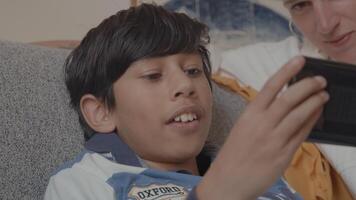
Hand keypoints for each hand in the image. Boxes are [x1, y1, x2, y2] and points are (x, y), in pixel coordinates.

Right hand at [197, 56, 328, 199]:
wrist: (227, 181)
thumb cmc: (233, 154)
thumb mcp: (242, 128)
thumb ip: (260, 115)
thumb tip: (281, 102)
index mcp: (249, 115)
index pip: (270, 87)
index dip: (287, 71)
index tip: (299, 60)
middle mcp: (262, 125)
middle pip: (289, 98)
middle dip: (307, 85)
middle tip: (320, 79)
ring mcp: (274, 140)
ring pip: (299, 115)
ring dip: (315, 101)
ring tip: (323, 93)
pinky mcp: (283, 155)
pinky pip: (301, 134)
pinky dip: (312, 121)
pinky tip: (318, 114)